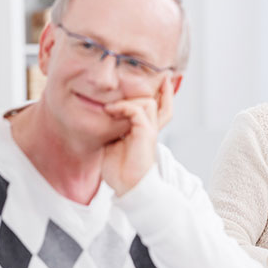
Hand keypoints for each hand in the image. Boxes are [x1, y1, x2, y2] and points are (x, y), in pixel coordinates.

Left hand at [102, 76, 174, 194]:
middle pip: (159, 102)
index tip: (161, 80)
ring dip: (129, 99)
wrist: (129, 187)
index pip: (160, 108)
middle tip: (141, 80)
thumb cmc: (119, 171)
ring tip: (111, 106)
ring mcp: (150, 130)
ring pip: (148, 102)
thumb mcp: (114, 144)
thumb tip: (104, 114)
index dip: (164, 94)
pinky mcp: (146, 133)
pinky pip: (137, 111)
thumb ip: (114, 129)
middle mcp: (151, 129)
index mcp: (146, 132)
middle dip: (155, 90)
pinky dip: (123, 107)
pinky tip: (111, 111)